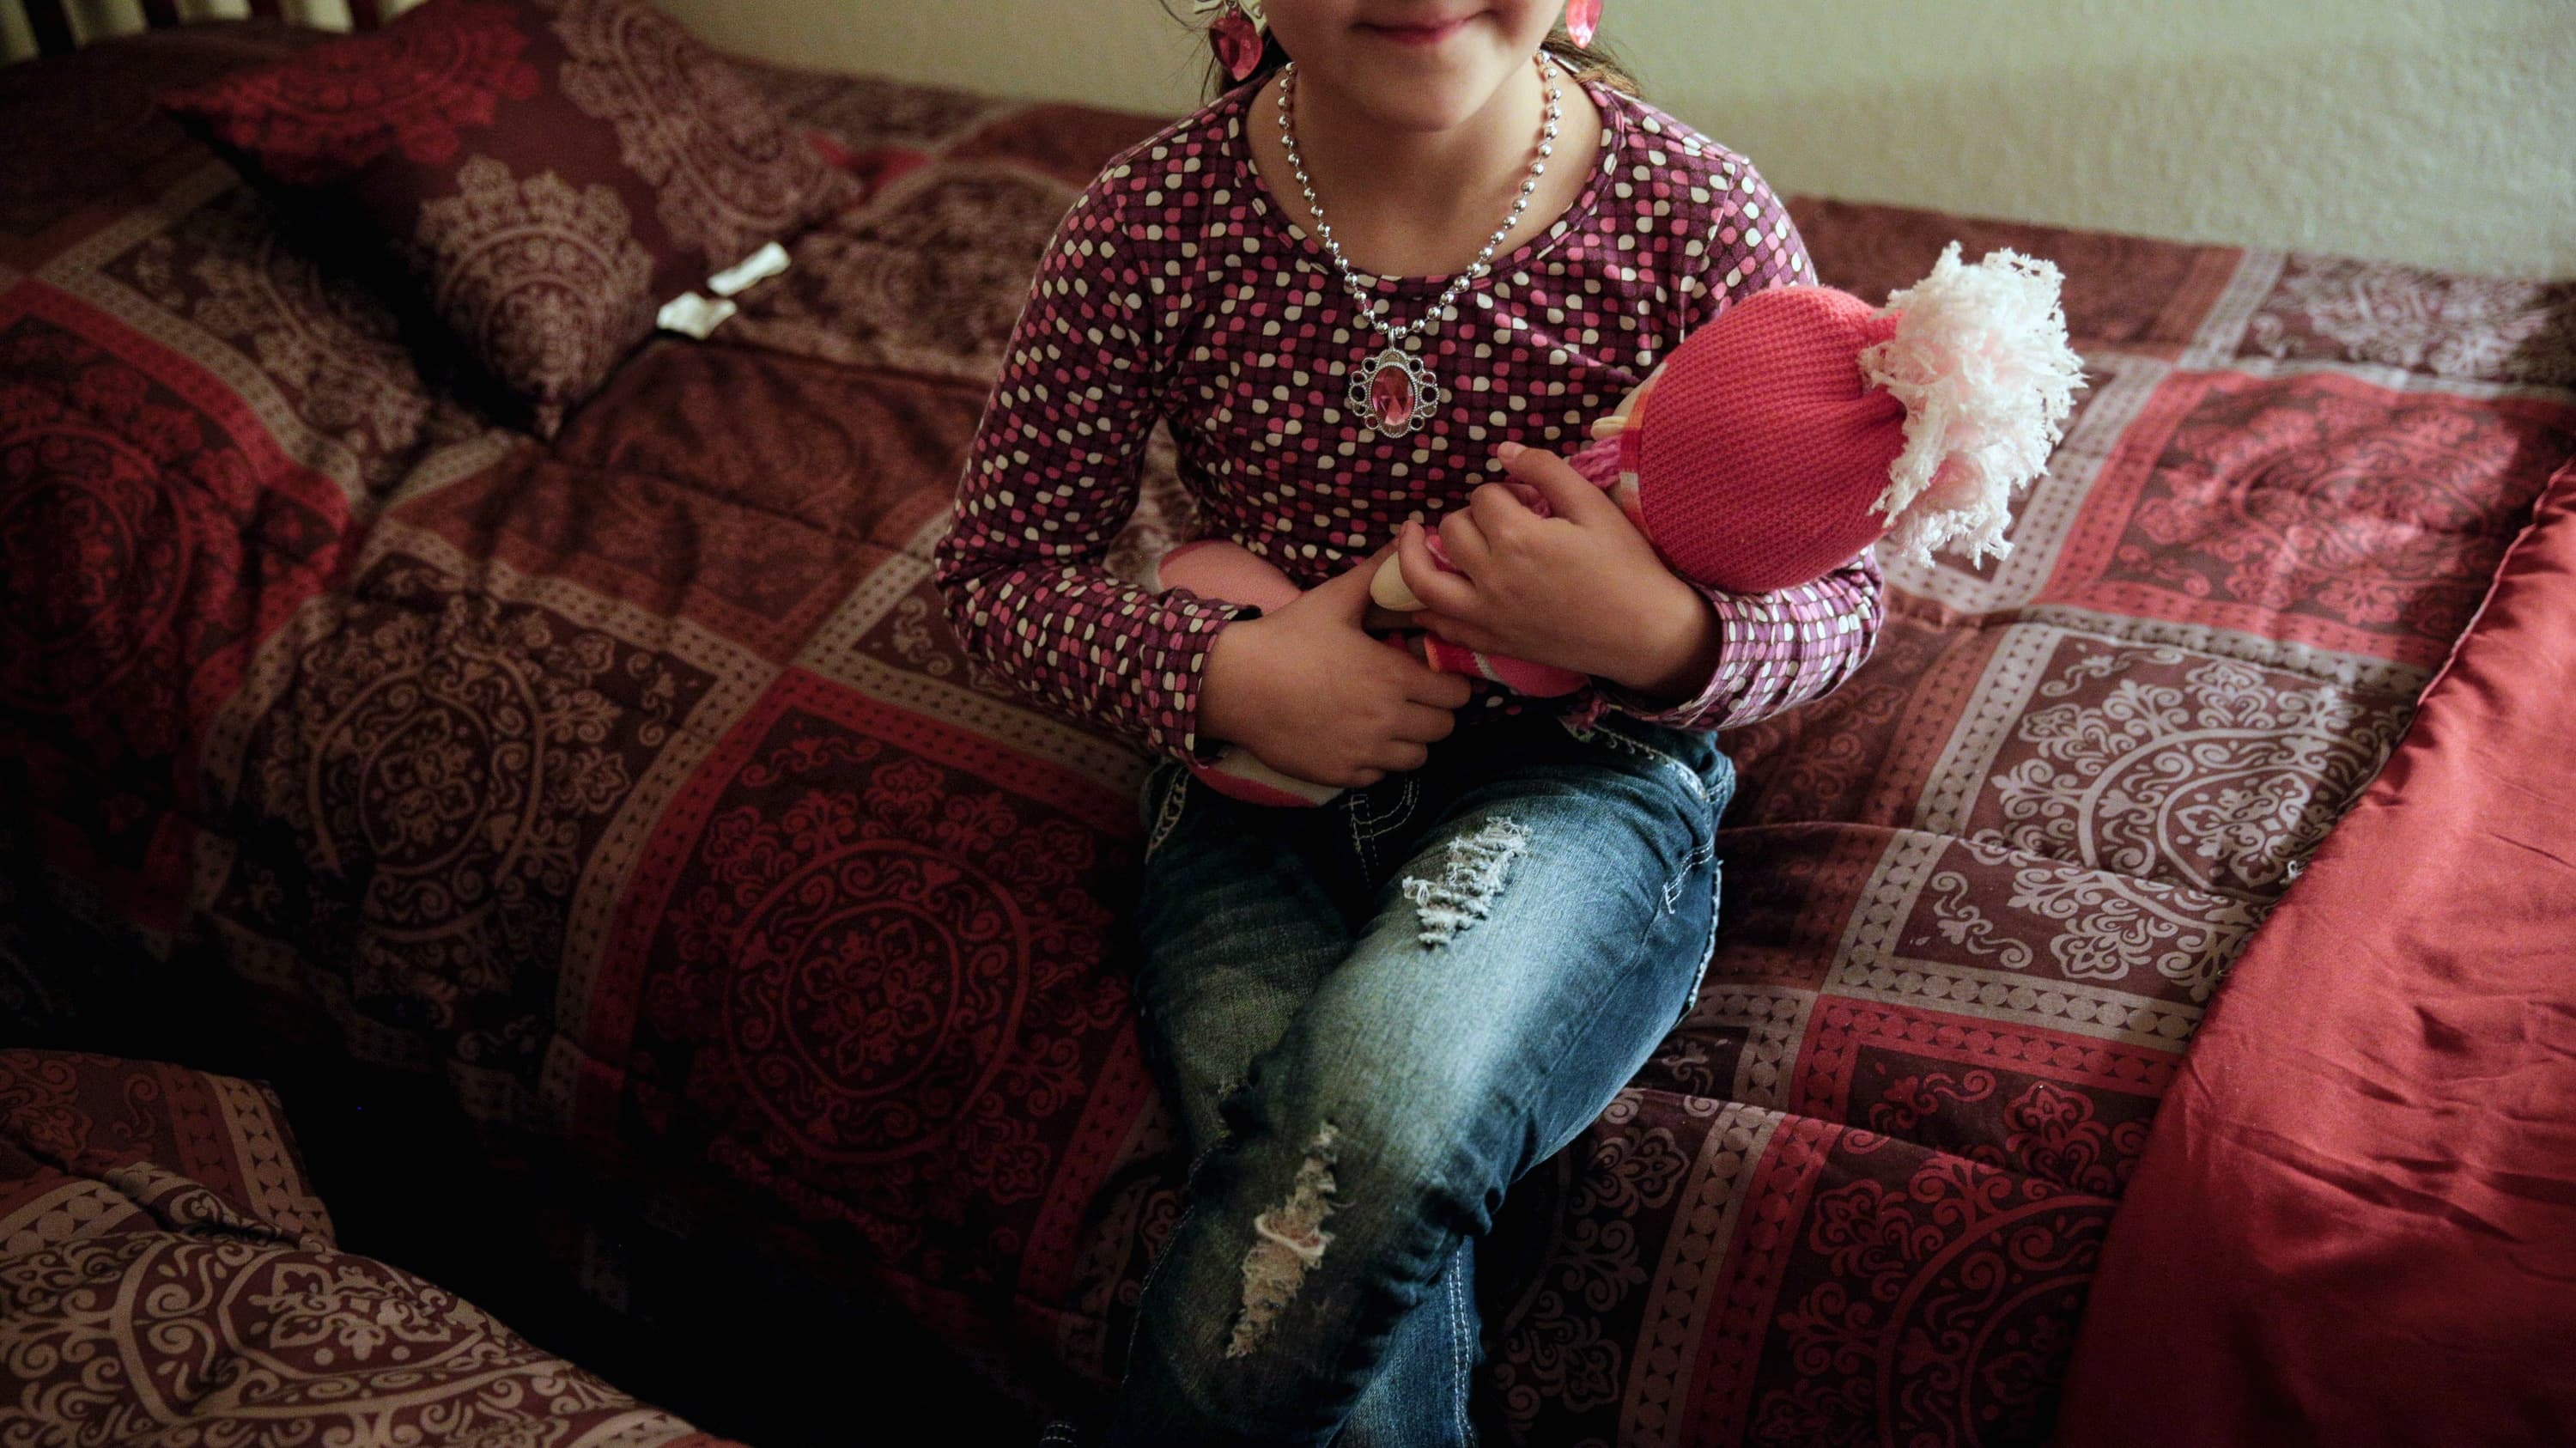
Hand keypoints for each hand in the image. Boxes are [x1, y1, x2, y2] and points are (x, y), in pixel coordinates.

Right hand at [1197, 542, 1474, 787]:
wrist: (1235, 684)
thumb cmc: (1287, 638)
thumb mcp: (1334, 600)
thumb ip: (1377, 572)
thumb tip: (1409, 535)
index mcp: (1393, 676)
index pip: (1457, 694)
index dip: (1450, 682)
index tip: (1432, 674)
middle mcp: (1387, 719)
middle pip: (1444, 729)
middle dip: (1434, 711)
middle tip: (1412, 696)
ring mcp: (1364, 751)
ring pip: (1417, 758)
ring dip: (1409, 740)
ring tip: (1387, 719)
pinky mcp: (1341, 774)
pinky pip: (1380, 776)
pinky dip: (1376, 761)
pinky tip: (1356, 737)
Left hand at [1393, 442, 1722, 701]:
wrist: (1646, 633)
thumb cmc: (1626, 566)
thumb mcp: (1593, 506)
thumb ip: (1545, 470)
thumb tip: (1505, 449)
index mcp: (1517, 537)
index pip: (1484, 497)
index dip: (1505, 490)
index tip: (1529, 499)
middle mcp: (1491, 577)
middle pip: (1452, 530)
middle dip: (1470, 516)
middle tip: (1500, 520)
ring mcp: (1486, 614)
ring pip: (1424, 580)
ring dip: (1412, 555)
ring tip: (1412, 538)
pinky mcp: (1493, 642)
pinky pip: (1443, 628)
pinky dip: (1426, 613)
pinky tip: (1423, 601)